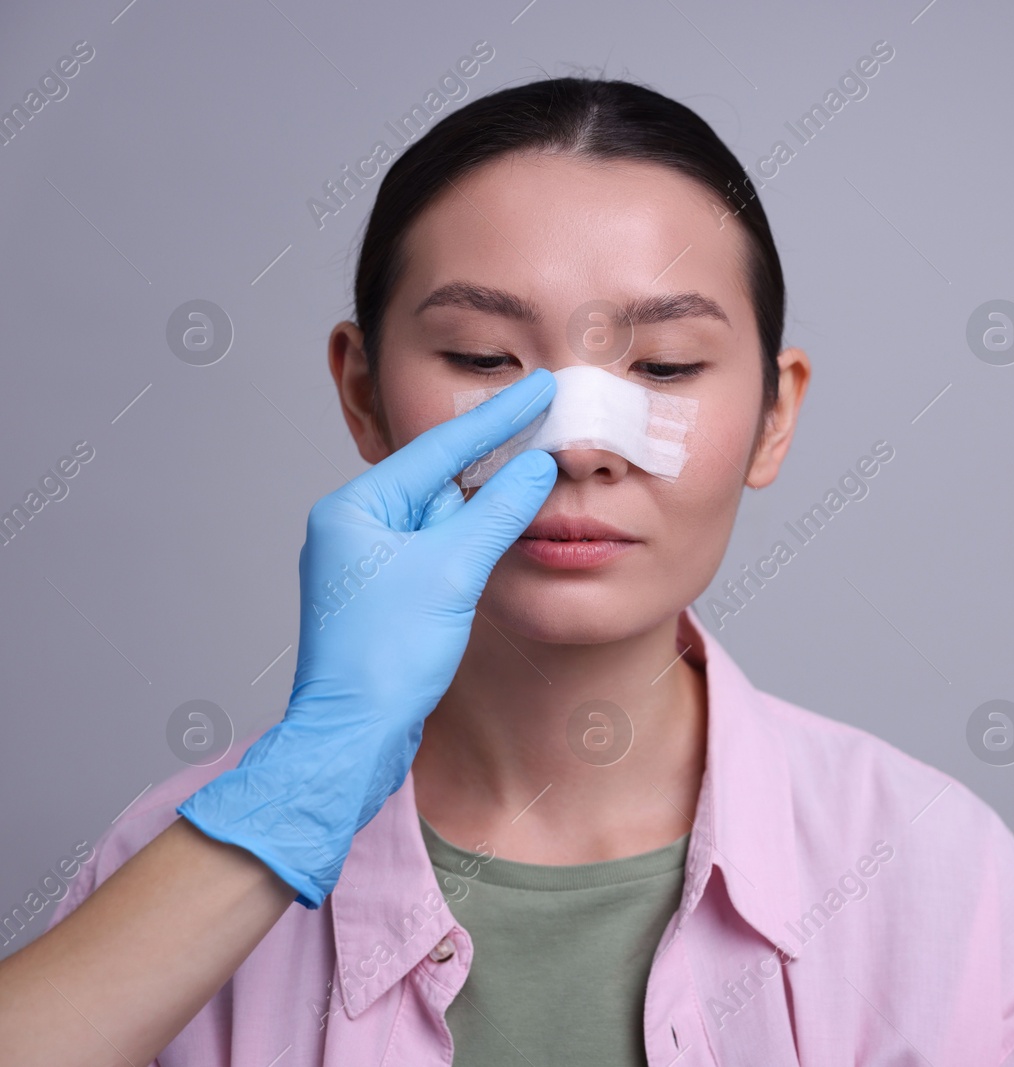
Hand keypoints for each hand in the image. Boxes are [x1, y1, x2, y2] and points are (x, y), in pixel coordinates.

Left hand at [177, 370, 557, 906]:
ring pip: (442, 517)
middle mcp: (353, 528)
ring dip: (486, 506)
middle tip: (545, 420)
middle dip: (493, 458)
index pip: (439, 450)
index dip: (496, 418)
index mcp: (354, 510)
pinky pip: (438, 551)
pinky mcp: (386, 596)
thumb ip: (496, 512)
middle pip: (439, 479)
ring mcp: (368, 564)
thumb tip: (535, 467)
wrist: (351, 739)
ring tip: (537, 472)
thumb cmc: (384, 660)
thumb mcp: (451, 573)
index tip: (539, 387)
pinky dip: (472, 542)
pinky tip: (504, 534)